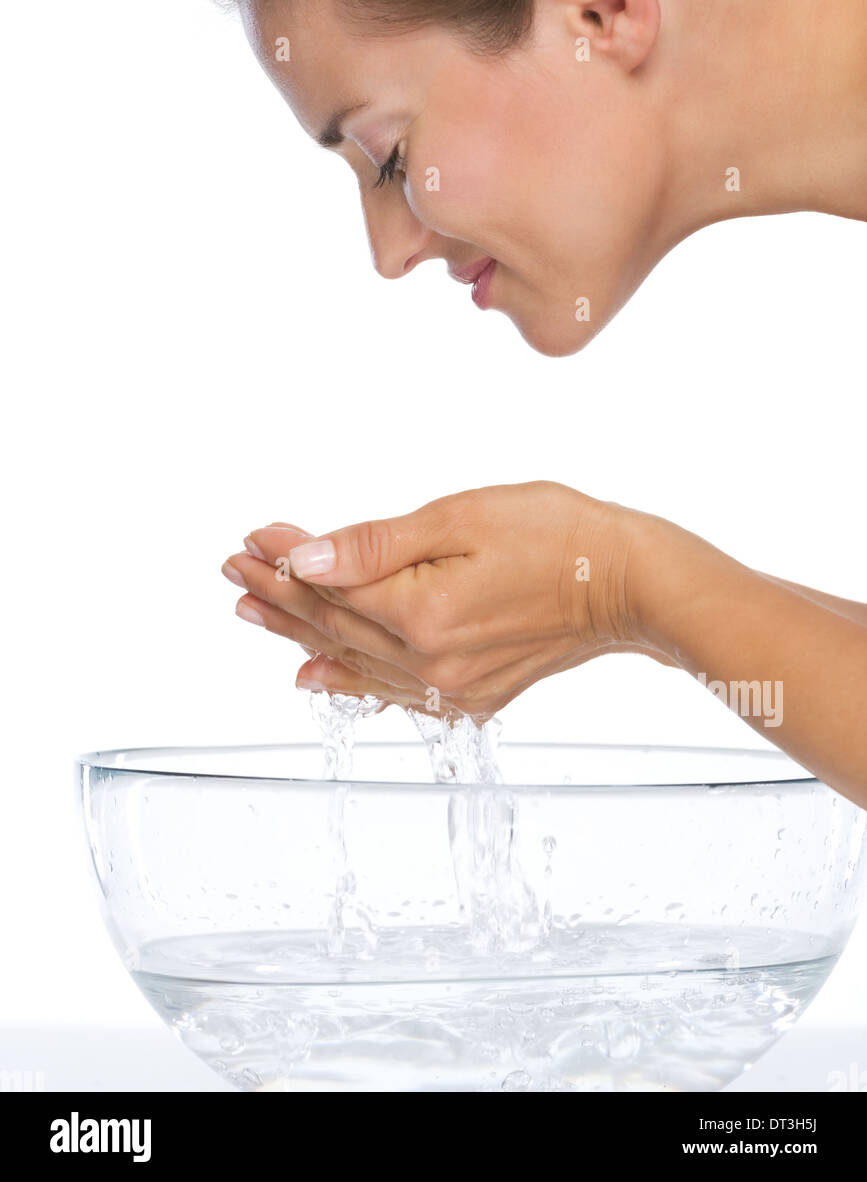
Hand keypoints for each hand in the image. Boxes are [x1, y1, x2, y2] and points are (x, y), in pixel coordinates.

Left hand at [222, 482, 669, 716]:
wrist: (630, 583)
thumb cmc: (557, 533)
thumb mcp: (461, 517)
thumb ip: (376, 544)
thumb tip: (305, 558)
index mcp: (423, 614)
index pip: (330, 585)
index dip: (285, 559)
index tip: (251, 538)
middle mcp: (430, 664)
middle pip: (333, 626)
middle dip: (278, 595)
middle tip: (234, 571)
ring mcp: (452, 688)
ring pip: (353, 659)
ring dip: (298, 634)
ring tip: (253, 613)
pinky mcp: (473, 697)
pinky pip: (392, 692)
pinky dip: (347, 680)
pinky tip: (316, 676)